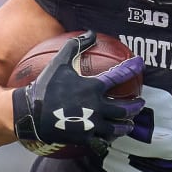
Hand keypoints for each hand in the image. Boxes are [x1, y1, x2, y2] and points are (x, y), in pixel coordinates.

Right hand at [14, 32, 144, 155]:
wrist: (30, 112)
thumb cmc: (45, 85)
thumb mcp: (59, 62)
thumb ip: (76, 46)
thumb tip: (91, 32)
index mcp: (92, 87)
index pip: (119, 75)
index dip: (132, 67)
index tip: (140, 63)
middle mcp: (96, 106)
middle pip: (124, 108)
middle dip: (136, 106)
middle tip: (141, 103)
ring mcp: (91, 124)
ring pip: (117, 127)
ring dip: (126, 125)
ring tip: (130, 123)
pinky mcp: (85, 138)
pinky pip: (103, 140)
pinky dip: (110, 138)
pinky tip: (112, 136)